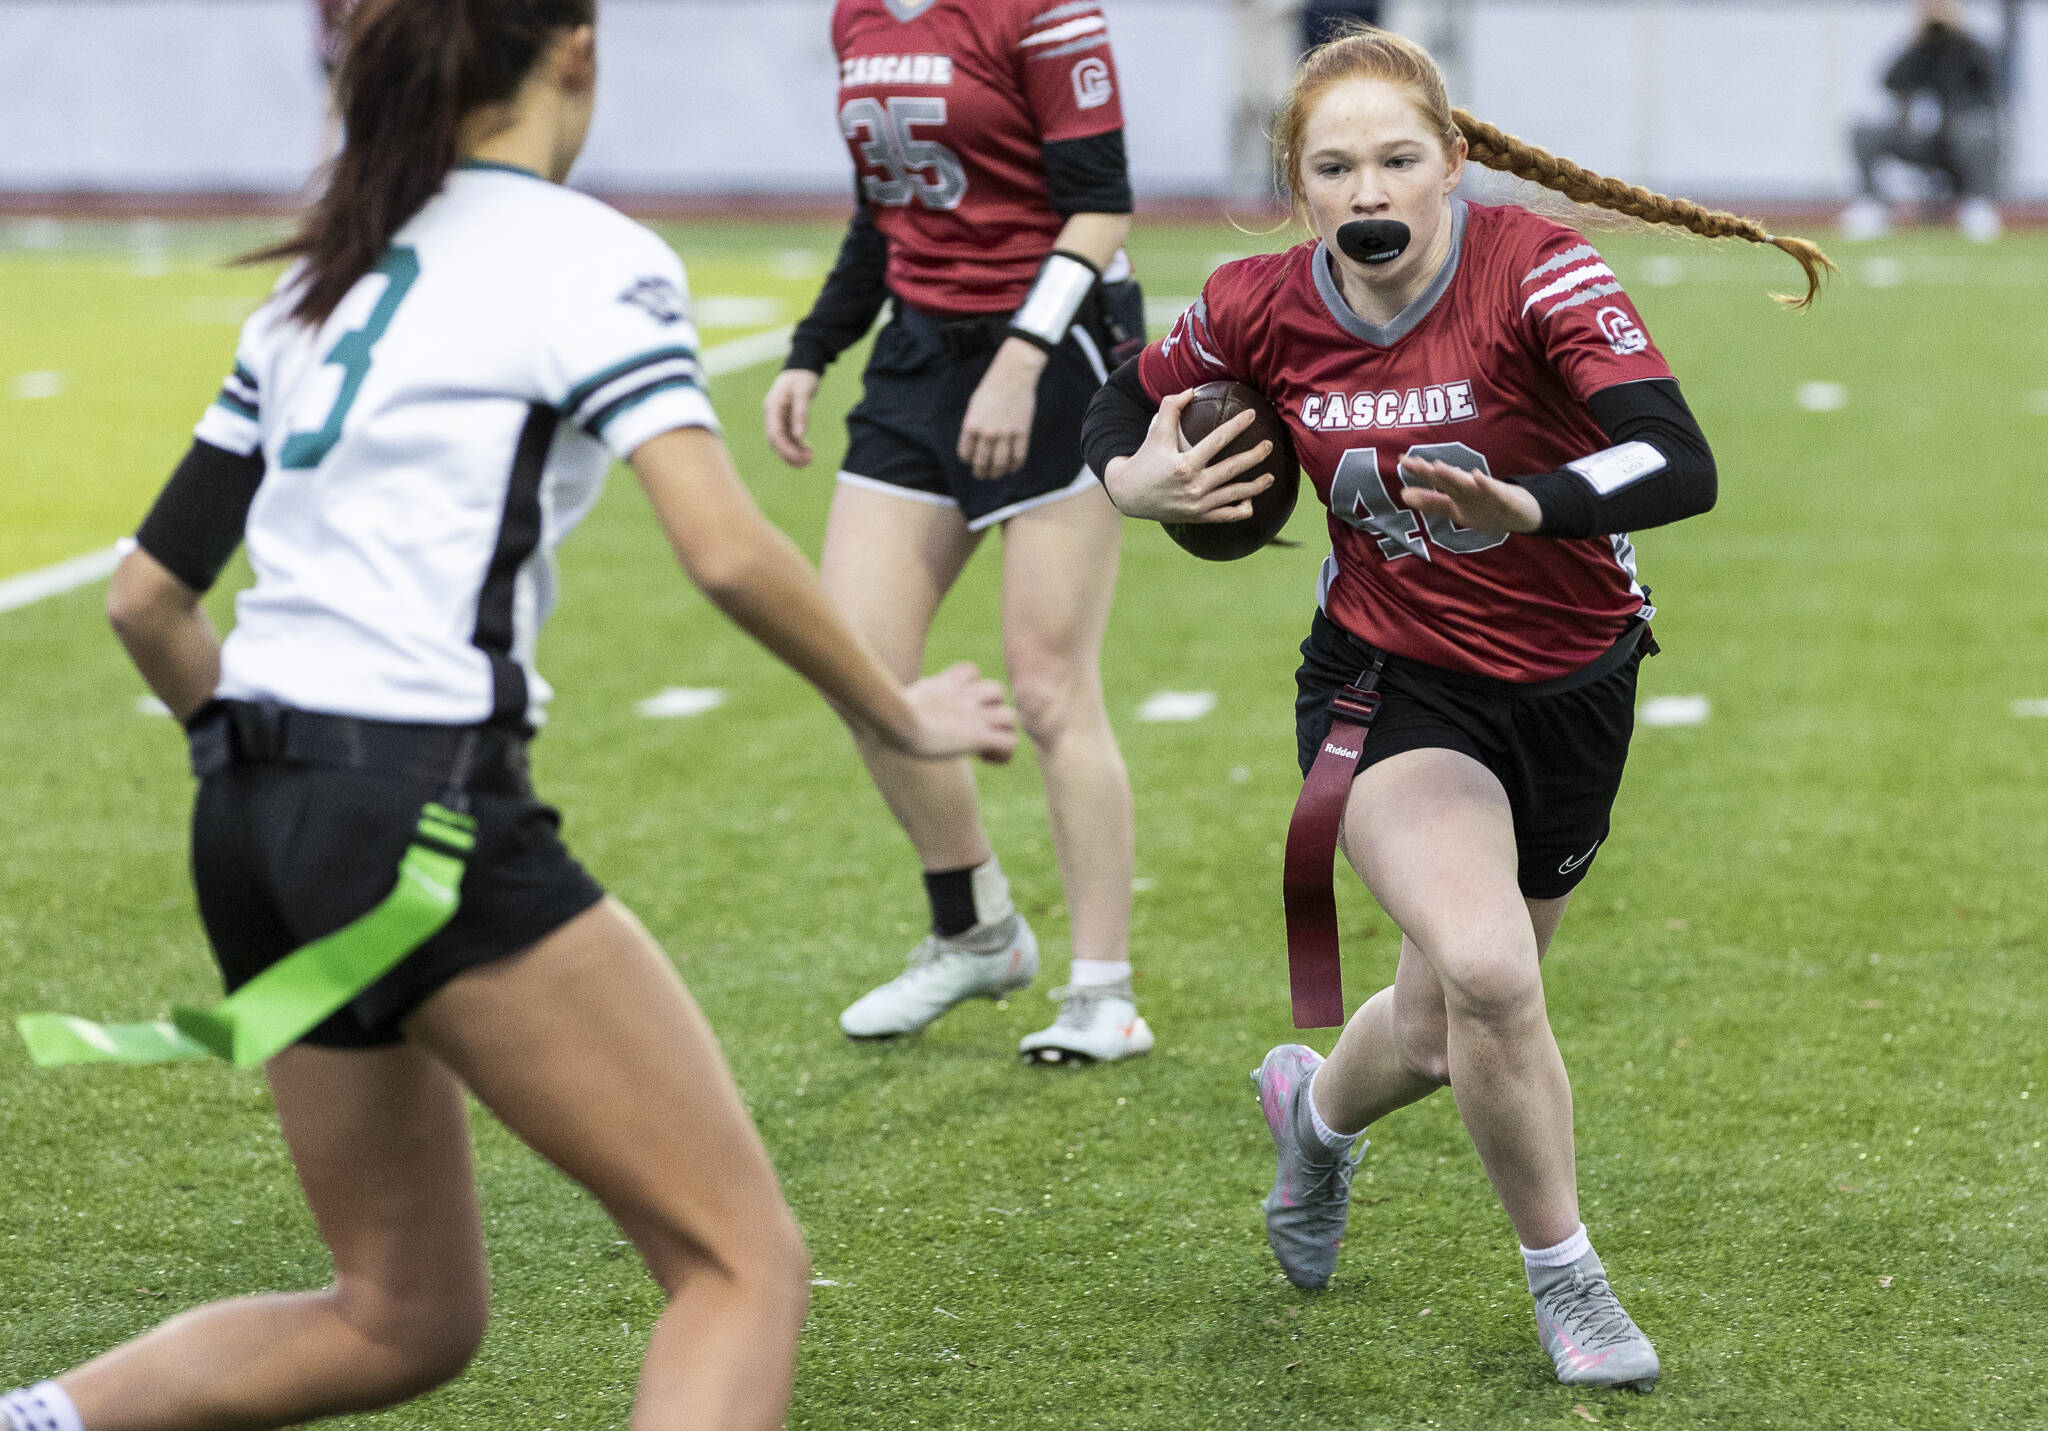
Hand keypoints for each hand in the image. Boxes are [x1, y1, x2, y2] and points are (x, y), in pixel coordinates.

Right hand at [763, 368, 821, 467]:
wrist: (802, 368)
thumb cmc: (802, 377)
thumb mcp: (803, 393)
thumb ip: (801, 413)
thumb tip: (799, 436)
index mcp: (772, 407)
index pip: (774, 434)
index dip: (786, 448)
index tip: (800, 457)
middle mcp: (772, 415)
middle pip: (776, 442)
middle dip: (790, 455)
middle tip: (808, 463)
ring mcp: (777, 418)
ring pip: (781, 442)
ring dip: (794, 453)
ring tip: (810, 460)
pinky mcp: (785, 420)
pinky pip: (788, 437)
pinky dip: (797, 446)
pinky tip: (808, 451)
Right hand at [900, 661, 1017, 763]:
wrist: (895, 720)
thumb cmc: (886, 713)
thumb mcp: (896, 696)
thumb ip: (907, 695)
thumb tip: (895, 693)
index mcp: (946, 684)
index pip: (971, 672)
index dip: (970, 688)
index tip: (956, 710)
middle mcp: (966, 696)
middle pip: (997, 690)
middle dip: (990, 710)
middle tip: (973, 731)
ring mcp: (976, 715)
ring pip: (1010, 716)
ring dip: (1001, 732)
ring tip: (983, 748)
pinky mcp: (979, 736)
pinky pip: (1011, 743)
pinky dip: (1003, 754)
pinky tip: (985, 760)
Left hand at [957, 338, 1045, 480]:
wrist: (1013, 376)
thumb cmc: (992, 388)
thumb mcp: (974, 406)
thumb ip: (973, 425)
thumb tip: (975, 445)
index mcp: (971, 425)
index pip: (965, 453)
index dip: (968, 460)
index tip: (971, 462)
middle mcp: (987, 432)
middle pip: (982, 462)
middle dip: (981, 473)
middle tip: (982, 476)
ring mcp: (1005, 434)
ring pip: (1000, 464)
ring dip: (997, 473)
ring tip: (996, 475)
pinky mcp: (1022, 433)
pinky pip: (1018, 457)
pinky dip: (1015, 466)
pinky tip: (1013, 468)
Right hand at [1100, 388, 1272, 522]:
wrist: (1128, 494)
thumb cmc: (1145, 458)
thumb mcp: (1155, 432)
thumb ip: (1171, 407)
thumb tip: (1192, 390)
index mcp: (1184, 464)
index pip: (1218, 440)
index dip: (1237, 425)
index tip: (1252, 415)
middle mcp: (1194, 486)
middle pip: (1234, 468)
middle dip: (1255, 455)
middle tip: (1269, 445)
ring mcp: (1198, 505)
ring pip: (1236, 495)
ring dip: (1257, 485)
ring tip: (1271, 476)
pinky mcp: (1199, 518)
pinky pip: (1228, 516)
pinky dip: (1243, 508)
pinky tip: (1251, 500)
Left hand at [1396, 454, 1541, 534]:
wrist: (1523, 512)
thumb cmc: (1485, 506)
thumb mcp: (1455, 508)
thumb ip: (1431, 502)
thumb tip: (1404, 494)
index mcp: (1457, 491)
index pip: (1435, 480)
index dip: (1419, 471)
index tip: (1402, 459)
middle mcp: (1469, 488)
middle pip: (1447, 478)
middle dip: (1431, 471)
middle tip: (1413, 462)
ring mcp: (1486, 492)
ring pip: (1467, 484)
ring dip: (1453, 476)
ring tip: (1438, 468)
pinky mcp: (1504, 499)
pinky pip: (1494, 492)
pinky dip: (1486, 485)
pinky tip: (1478, 477)